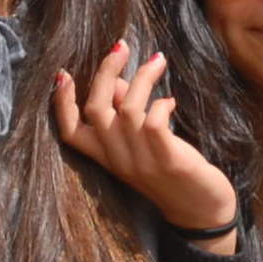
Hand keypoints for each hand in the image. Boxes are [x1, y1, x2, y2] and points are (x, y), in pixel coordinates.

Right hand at [54, 43, 235, 235]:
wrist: (201, 215)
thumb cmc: (172, 172)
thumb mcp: (141, 147)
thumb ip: (125, 116)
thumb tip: (118, 80)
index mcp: (107, 159)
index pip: (70, 132)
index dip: (61, 103)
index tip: (63, 73)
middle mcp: (118, 160)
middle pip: (96, 110)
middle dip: (106, 71)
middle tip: (121, 46)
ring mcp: (141, 162)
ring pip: (126, 110)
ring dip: (141, 79)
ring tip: (157, 61)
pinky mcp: (168, 161)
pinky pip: (153, 123)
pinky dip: (160, 103)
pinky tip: (170, 102)